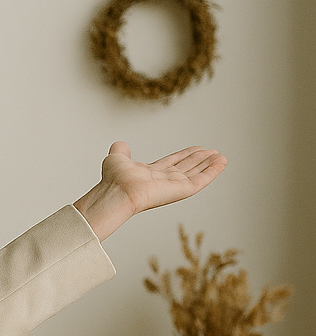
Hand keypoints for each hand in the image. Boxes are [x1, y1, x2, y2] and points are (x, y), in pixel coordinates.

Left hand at [73, 141, 227, 241]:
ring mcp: (173, 186)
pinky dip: (212, 171)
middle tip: (212, 152)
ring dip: (209, 165)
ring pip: (195, 174)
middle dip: (199, 160)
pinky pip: (201, 180)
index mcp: (149, 174)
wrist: (118, 191)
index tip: (197, 148)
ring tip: (220, 156)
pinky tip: (222, 162)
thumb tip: (120, 144)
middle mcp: (162, 181)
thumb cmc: (114, 180)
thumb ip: (120, 151)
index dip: (185, 155)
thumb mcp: (116, 159)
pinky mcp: (181, 190)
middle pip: (186, 168)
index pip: (172, 162)